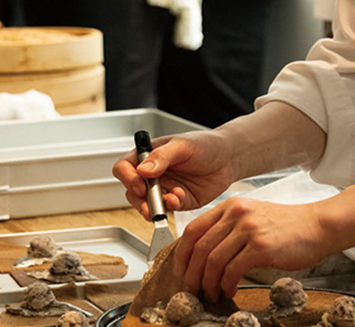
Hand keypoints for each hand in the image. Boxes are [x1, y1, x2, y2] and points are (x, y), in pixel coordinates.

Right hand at [113, 131, 239, 219]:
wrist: (229, 158)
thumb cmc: (206, 145)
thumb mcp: (183, 146)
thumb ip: (162, 157)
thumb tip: (142, 170)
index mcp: (148, 156)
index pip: (125, 167)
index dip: (127, 177)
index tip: (138, 183)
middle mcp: (152, 174)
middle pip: (132, 190)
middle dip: (139, 199)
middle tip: (149, 203)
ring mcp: (164, 189)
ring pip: (146, 204)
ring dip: (153, 207)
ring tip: (167, 203)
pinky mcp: (177, 201)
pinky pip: (167, 208)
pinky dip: (171, 206)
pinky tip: (179, 198)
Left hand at [176, 198, 332, 300]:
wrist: (317, 226)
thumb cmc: (287, 225)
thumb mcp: (253, 217)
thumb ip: (229, 228)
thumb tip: (204, 254)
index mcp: (231, 206)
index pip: (193, 229)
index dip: (182, 255)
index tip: (181, 272)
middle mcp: (237, 213)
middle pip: (199, 247)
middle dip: (192, 274)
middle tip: (192, 289)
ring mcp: (249, 229)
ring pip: (213, 260)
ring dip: (208, 283)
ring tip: (212, 293)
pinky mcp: (261, 246)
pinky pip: (232, 270)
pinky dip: (227, 284)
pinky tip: (230, 290)